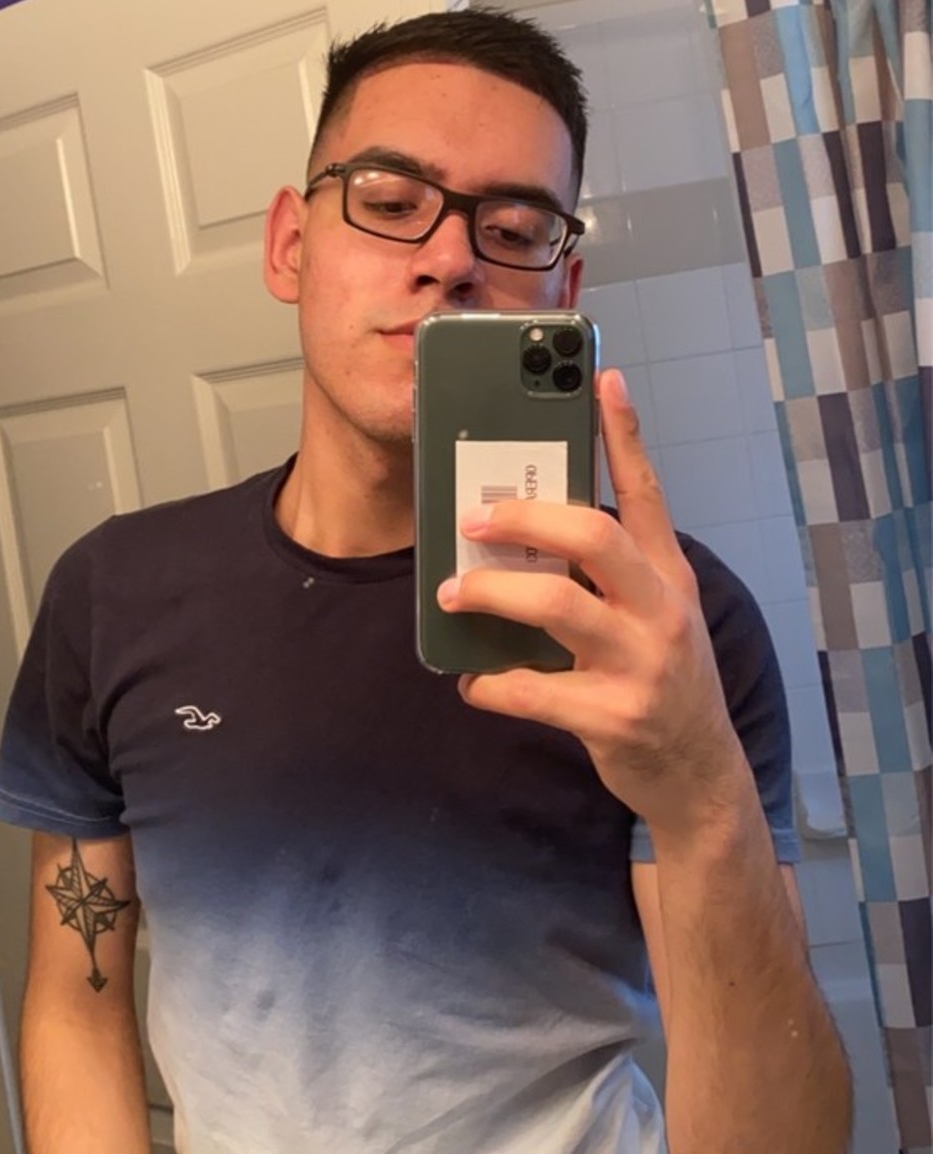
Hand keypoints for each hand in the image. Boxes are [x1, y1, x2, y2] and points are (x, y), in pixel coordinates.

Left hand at [438, 369, 747, 842]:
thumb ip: (611, 576)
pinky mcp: (613, 717)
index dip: (624, 435)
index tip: (601, 378)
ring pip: (556, 605)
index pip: (647, 492)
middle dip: (523, 518)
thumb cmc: (660, 682)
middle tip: (473, 518)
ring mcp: (641, 664)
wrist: (699, 775)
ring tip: (454, 592)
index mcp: (670, 577)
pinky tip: (471, 681)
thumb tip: (528, 532)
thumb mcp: (655, 618)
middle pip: (593, 536)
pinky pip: (531, 689)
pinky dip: (489, 683)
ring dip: (491, 593)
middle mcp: (662, 610)